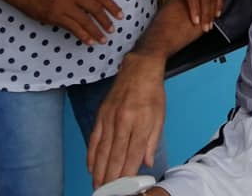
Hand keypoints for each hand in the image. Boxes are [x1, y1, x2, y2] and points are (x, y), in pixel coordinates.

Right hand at [15, 0, 122, 44]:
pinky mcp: (54, 16)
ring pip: (85, 20)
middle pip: (95, 8)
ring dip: (96, 31)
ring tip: (103, 39)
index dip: (112, 6)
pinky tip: (89, 41)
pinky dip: (83, 35)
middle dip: (106, 20)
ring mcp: (63, 5)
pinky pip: (72, 27)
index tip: (121, 16)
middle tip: (112, 29)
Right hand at [87, 52, 167, 187]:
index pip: (132, 155)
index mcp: (140, 122)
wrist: (139, 68)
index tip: (124, 188)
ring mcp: (109, 118)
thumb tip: (146, 162)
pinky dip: (91, 155)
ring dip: (99, 171)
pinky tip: (91, 167)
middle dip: (110, 178)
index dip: (127, 174)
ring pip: (102, 150)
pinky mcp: (101, 114)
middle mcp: (123, 121)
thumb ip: (152, 141)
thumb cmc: (152, 92)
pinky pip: (94, 138)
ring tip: (98, 186)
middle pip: (115, 156)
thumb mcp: (160, 116)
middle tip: (107, 192)